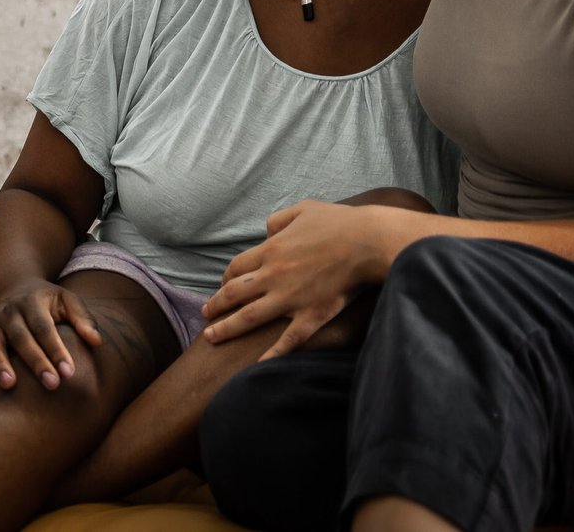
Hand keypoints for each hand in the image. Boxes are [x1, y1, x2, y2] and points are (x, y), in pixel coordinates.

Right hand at [0, 279, 101, 390]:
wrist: (18, 289)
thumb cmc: (49, 302)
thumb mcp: (67, 301)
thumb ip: (83, 319)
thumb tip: (97, 341)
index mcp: (32, 303)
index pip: (45, 328)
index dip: (56, 350)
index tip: (69, 373)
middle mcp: (10, 312)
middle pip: (21, 338)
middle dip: (36, 362)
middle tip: (52, 384)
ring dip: (1, 364)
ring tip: (10, 385)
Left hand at [200, 200, 376, 359]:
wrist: (369, 242)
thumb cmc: (339, 223)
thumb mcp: (302, 209)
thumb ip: (278, 220)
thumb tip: (266, 233)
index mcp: (271, 251)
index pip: (236, 268)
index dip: (225, 278)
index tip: (221, 287)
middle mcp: (273, 276)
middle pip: (234, 293)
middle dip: (216, 305)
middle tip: (205, 314)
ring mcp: (291, 298)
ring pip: (249, 318)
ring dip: (227, 329)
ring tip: (211, 337)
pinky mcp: (312, 315)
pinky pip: (288, 339)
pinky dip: (272, 353)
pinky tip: (257, 364)